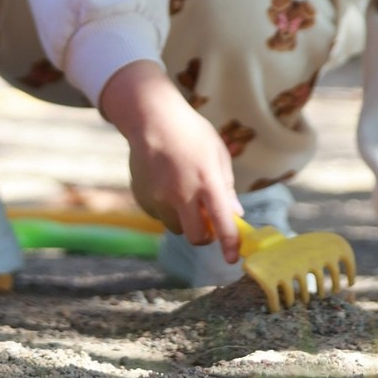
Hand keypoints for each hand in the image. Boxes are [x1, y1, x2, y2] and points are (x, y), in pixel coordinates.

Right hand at [100, 60, 240, 261]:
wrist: (151, 118)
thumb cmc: (190, 133)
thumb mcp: (217, 154)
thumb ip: (226, 187)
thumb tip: (235, 214)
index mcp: (207, 182)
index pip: (223, 224)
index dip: (229, 246)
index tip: (231, 259)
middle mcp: (182, 193)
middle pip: (195, 236)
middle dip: (204, 235)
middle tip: (206, 221)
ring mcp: (159, 196)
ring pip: (175, 227)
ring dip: (183, 220)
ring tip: (181, 194)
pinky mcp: (142, 195)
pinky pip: (158, 214)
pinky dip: (165, 209)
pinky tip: (164, 186)